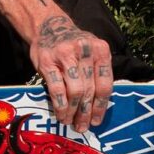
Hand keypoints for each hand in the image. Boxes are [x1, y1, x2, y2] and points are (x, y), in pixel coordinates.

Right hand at [32, 14, 113, 129]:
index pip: (105, 84)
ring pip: (74, 91)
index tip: (97, 121)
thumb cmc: (74, 46)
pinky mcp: (47, 61)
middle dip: (86, 113)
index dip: (101, 106)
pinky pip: (57, 89)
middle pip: (89, 90)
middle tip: (82, 127)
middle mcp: (85, 51)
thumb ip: (97, 73)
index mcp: (101, 50)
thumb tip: (99, 107)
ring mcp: (65, 55)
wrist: (49, 27)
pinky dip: (60, 105)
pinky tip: (61, 114)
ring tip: (70, 122)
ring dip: (73, 112)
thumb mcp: (92, 52)